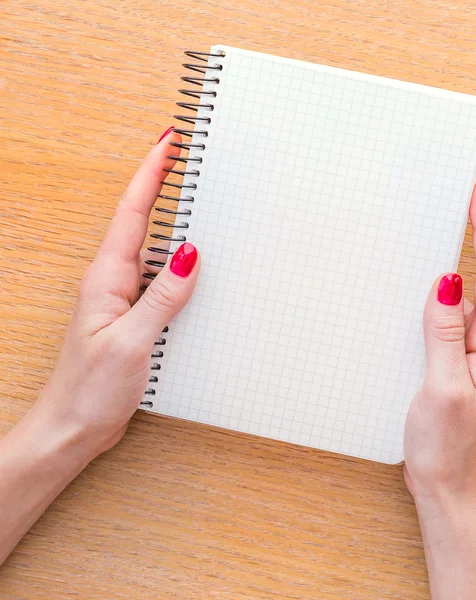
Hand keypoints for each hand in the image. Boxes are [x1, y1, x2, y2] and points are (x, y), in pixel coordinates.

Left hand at [35, 127, 200, 460]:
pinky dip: (179, 267)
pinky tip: (194, 269)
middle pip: (143, 222)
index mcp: (106, 279)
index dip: (150, 174)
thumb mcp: (130, 341)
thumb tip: (190, 255)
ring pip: (154, 252)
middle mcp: (113, 282)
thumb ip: (162, 297)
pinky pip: (160, 281)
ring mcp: (124, 299)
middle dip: (162, 185)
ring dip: (174, 226)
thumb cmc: (90, 389)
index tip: (167, 144)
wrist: (73, 427)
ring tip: (198, 204)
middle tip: (185, 158)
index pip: (132, 213)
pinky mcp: (134, 317)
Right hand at [403, 176, 475, 516]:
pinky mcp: (457, 360)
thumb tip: (446, 283)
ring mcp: (474, 352)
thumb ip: (444, 334)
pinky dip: (441, 295)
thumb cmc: (450, 447)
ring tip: (451, 228)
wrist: (449, 487)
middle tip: (470, 196)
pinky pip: (451, 317)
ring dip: (460, 262)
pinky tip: (427, 289)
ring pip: (468, 296)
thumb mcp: (444, 388)